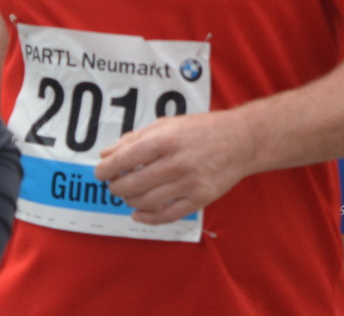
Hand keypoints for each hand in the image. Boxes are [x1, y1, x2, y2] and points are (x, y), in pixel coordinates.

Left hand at [93, 110, 253, 224]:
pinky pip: (167, 215)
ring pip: (146, 202)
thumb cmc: (203, 129)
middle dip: (116, 187)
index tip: (101, 172)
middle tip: (114, 185)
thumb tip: (106, 154)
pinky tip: (138, 214)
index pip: (126, 158)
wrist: (243, 140)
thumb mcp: (169, 124)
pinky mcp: (200, 198)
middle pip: (132, 184)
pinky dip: (147, 218)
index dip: (107, 169)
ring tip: (128, 195)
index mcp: (167, 139)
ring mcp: (190, 182)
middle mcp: (178, 161)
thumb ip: (136, 138)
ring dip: (129, 201)